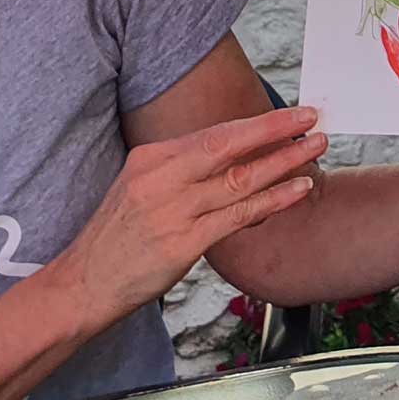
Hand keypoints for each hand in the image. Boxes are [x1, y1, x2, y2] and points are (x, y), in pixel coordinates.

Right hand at [52, 105, 325, 325]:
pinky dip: (274, 199)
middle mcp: (161, 178)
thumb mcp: (141, 189)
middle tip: (312, 116)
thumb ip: (184, 173)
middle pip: (228, 144)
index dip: (255, 123)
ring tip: (316, 148)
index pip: (213, 133)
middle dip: (275, 127)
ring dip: (285, 161)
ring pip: (241, 178)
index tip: (288, 114)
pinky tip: (299, 189)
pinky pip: (239, 215)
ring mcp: (172, 211)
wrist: (83, 284)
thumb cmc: (118, 238)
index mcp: (149, 158)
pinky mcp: (182, 243)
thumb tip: (237, 158)